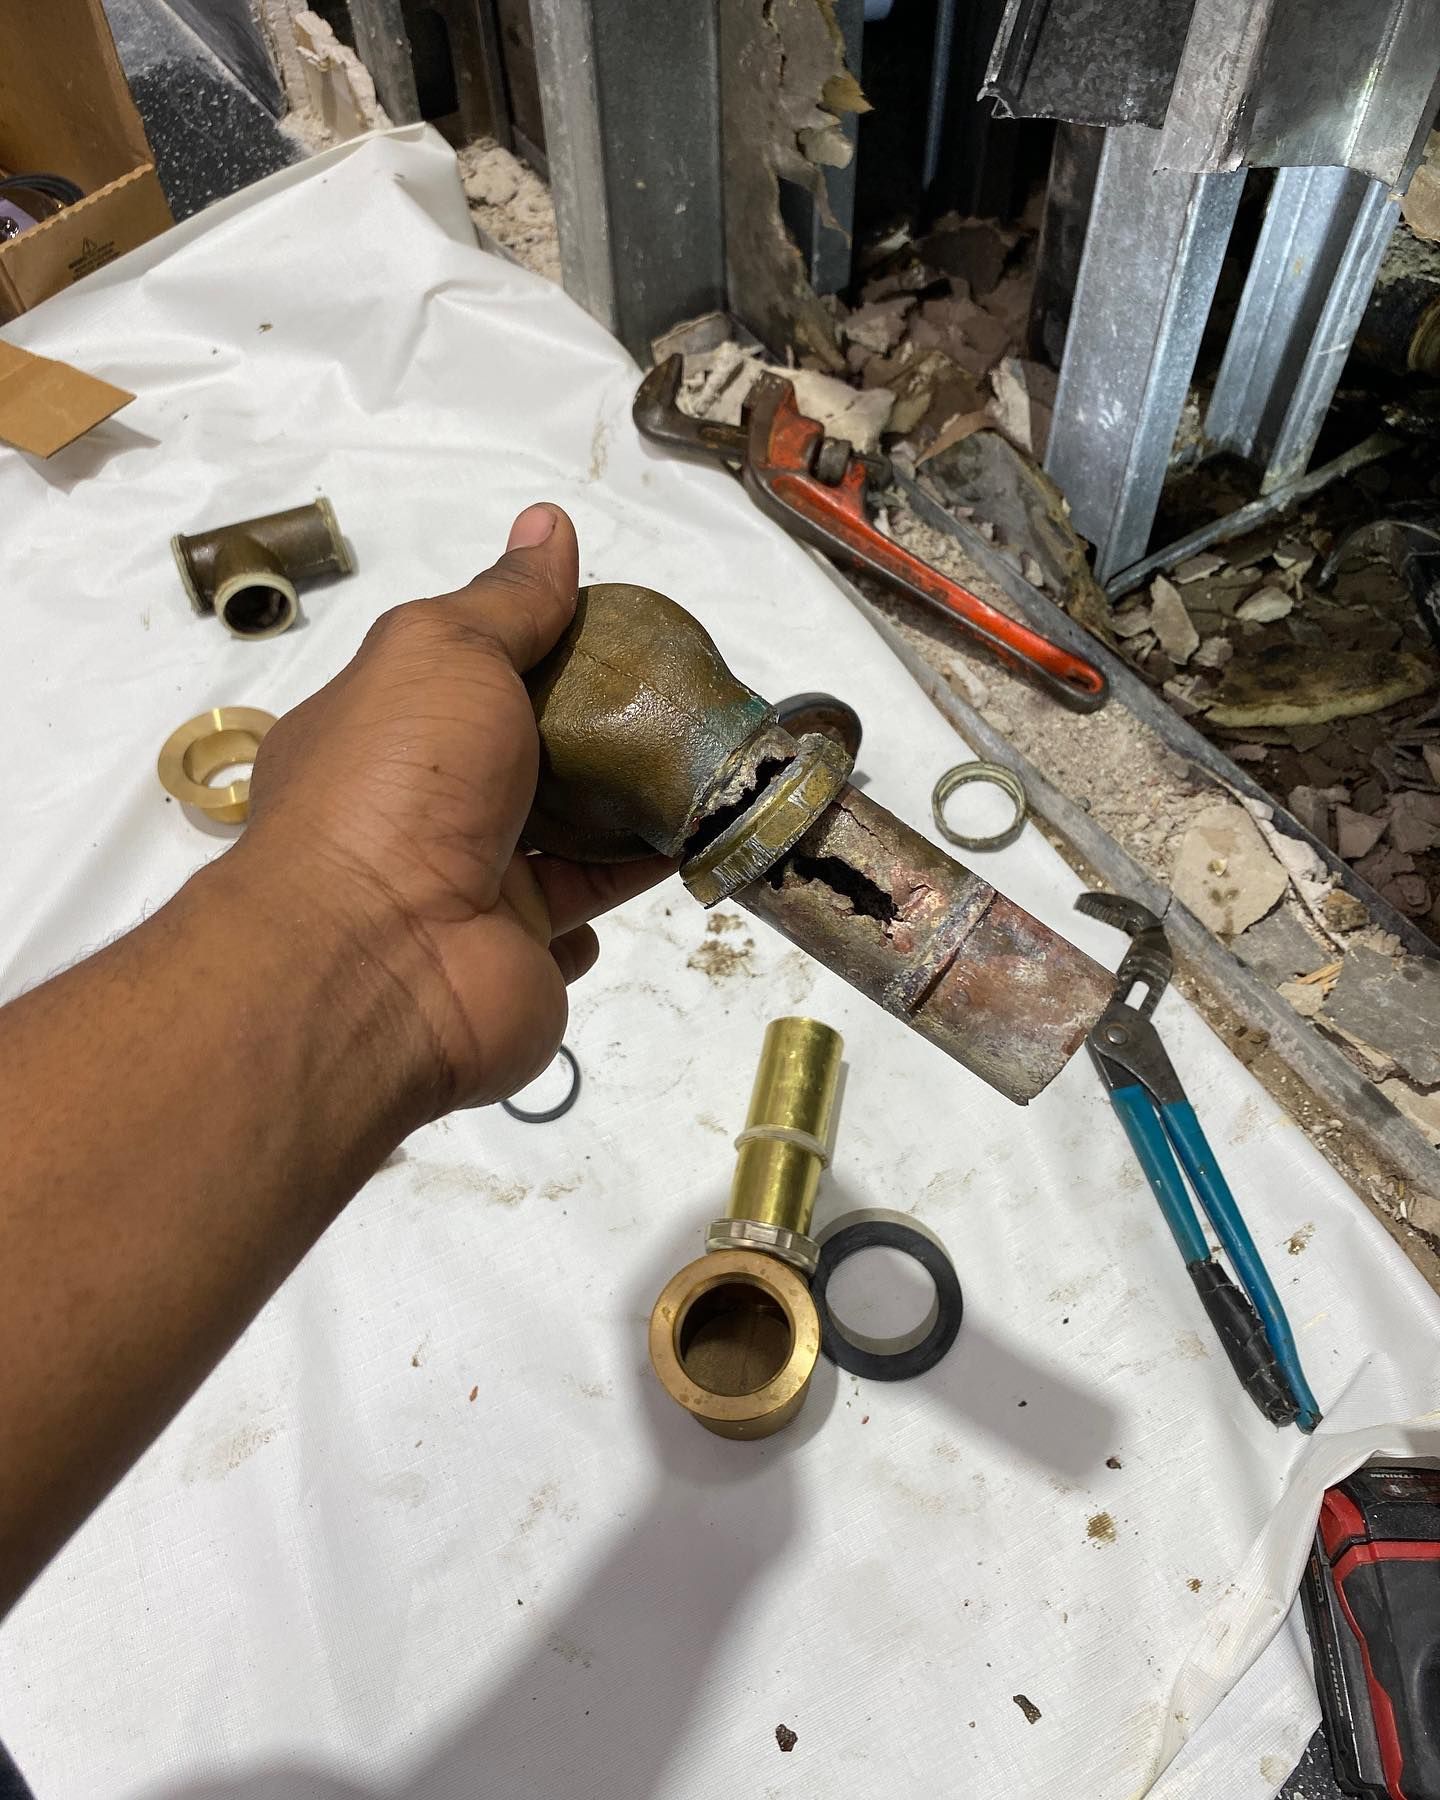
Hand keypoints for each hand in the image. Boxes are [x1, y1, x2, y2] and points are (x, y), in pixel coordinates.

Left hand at [239, 503, 670, 1111]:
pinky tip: (670, 849)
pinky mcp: (521, 953)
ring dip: (626, 805)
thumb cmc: (400, 785)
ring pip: (565, 834)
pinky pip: (583, 908)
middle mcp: (421, 808)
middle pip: (525, 757)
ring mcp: (471, 887)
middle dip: (594, 731)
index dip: (539, 650)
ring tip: (704, 763)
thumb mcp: (443, 654)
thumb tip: (547, 524)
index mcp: (385, 729)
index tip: (615, 631)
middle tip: (679, 700)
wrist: (382, 963)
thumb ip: (505, 601)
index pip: (469, 676)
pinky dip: (623, 883)